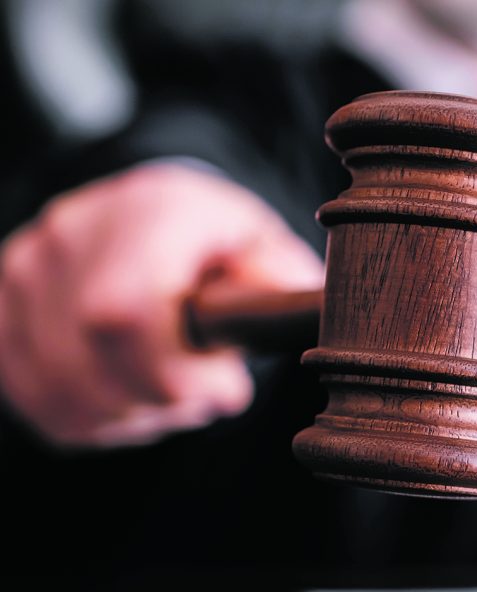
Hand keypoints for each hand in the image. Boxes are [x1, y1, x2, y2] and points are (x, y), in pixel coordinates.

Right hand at [0, 163, 323, 446]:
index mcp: (150, 209)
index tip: (228, 390)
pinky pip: (32, 395)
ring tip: (173, 389)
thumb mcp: (269, 253)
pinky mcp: (3, 307)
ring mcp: (27, 268)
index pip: (124, 312)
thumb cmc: (221, 244)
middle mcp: (73, 230)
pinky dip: (89, 416)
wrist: (156, 219)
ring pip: (58, 388)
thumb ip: (278, 286)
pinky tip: (132, 394)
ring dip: (130, 413)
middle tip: (206, 394)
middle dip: (160, 401)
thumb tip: (278, 322)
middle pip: (87, 360)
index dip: (173, 376)